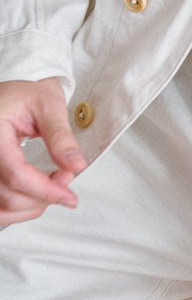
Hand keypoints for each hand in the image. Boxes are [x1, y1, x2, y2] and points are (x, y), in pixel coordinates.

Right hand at [0, 78, 86, 223]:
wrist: (13, 92)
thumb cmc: (26, 93)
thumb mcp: (49, 106)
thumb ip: (61, 137)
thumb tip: (76, 165)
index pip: (16, 175)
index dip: (46, 190)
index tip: (69, 196)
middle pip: (9, 196)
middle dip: (44, 196)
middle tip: (66, 178)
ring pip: (2, 208)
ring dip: (33, 205)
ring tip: (53, 185)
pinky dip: (18, 207)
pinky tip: (35, 195)